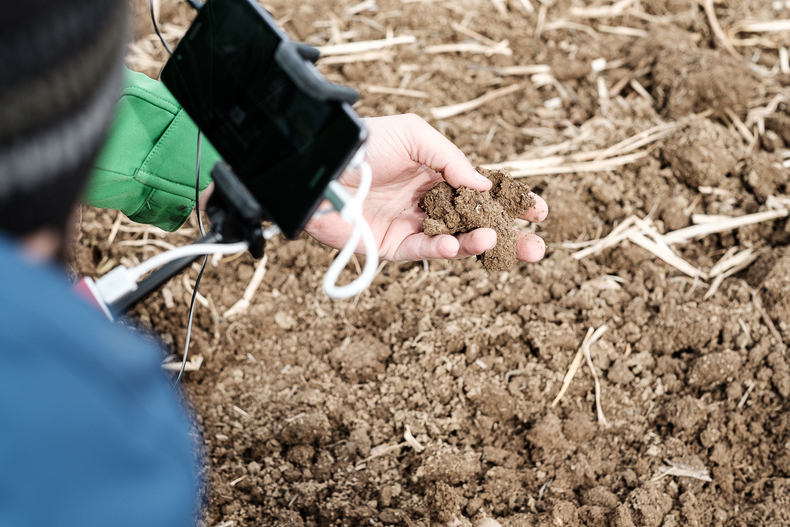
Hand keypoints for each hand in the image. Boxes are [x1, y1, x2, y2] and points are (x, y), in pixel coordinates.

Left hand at [306, 114, 547, 261]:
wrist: (321, 164)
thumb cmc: (366, 143)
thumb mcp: (416, 136)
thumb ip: (453, 161)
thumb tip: (486, 185)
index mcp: (438, 175)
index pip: (483, 193)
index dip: (510, 203)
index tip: (539, 211)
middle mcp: (429, 203)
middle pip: (476, 224)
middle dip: (507, 236)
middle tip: (535, 248)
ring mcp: (412, 226)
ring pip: (455, 242)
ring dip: (477, 244)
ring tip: (492, 241)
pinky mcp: (391, 246)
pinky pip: (423, 251)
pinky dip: (441, 250)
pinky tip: (454, 245)